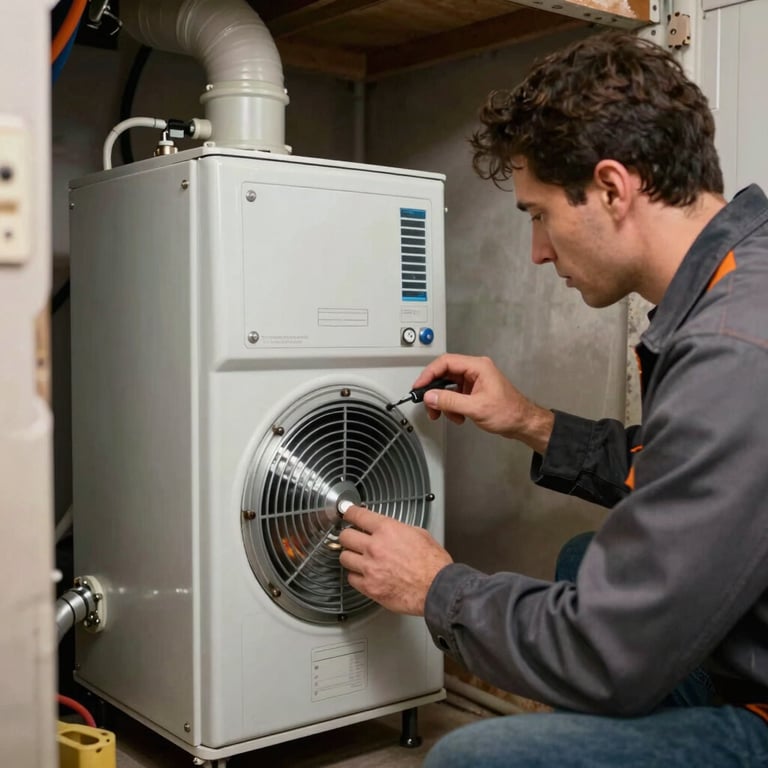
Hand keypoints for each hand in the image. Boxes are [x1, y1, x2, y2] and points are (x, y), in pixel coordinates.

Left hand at [338, 506, 452, 615]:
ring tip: (358, 558)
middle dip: (348, 536)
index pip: (357, 515)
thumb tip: (392, 529)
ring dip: (350, 556)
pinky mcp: (369, 587)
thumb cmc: (433, 564)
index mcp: (387, 530)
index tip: (347, 513)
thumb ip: (399, 529)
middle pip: (345, 536)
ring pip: (344, 557)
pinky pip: (351, 578)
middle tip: (352, 538)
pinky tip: (364, 574)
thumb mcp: (420, 534)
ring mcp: (370, 567)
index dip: (349, 512)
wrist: (437, 589)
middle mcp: (375, 547)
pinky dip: (356, 576)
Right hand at [411, 354, 554, 452]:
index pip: (445, 362)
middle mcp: (475, 370)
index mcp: (477, 367)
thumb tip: (430, 396)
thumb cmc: (509, 412)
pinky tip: (458, 417)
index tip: (419, 386)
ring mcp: (474, 381)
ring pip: (448, 386)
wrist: (523, 424)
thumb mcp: (476, 407)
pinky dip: (452, 407)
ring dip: (444, 402)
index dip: (429, 373)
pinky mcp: (473, 391)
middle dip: (435, 391)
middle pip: (445, 374)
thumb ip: (450, 401)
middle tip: (428, 404)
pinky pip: (455, 395)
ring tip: (445, 415)